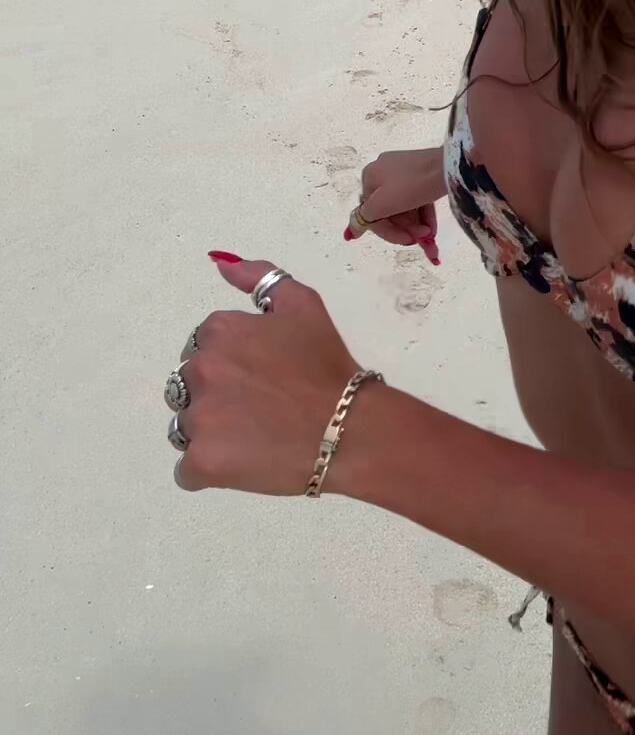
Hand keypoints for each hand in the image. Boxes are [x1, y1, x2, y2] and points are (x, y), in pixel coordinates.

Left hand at [172, 255, 362, 493]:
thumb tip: (219, 263)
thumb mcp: (303, 304)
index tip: (262, 375)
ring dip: (210, 432)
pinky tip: (241, 464)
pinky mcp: (202, 463)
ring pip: (184, 426)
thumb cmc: (328, 365)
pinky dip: (208, 470)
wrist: (349, 429)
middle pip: (188, 386)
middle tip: (259, 407)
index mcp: (219, 331)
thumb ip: (259, 277)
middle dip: (216, 395)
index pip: (202, 347)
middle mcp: (200, 370)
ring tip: (252, 437)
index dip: (233, 362)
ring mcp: (198, 419)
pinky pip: (187, 471)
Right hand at [349, 146, 444, 262]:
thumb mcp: (383, 204)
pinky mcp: (422, 175)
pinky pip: (417, 201)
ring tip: (431, 237)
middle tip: (422, 240)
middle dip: (406, 230)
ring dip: (417, 228)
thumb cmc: (411, 185)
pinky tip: (433, 231)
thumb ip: (365, 219)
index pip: (371, 212)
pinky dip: (424, 217)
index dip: (387, 232)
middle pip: (389, 212)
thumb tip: (350, 233)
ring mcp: (404, 172)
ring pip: (405, 208)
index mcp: (370, 176)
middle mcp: (384, 172)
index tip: (407, 242)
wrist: (447, 166)